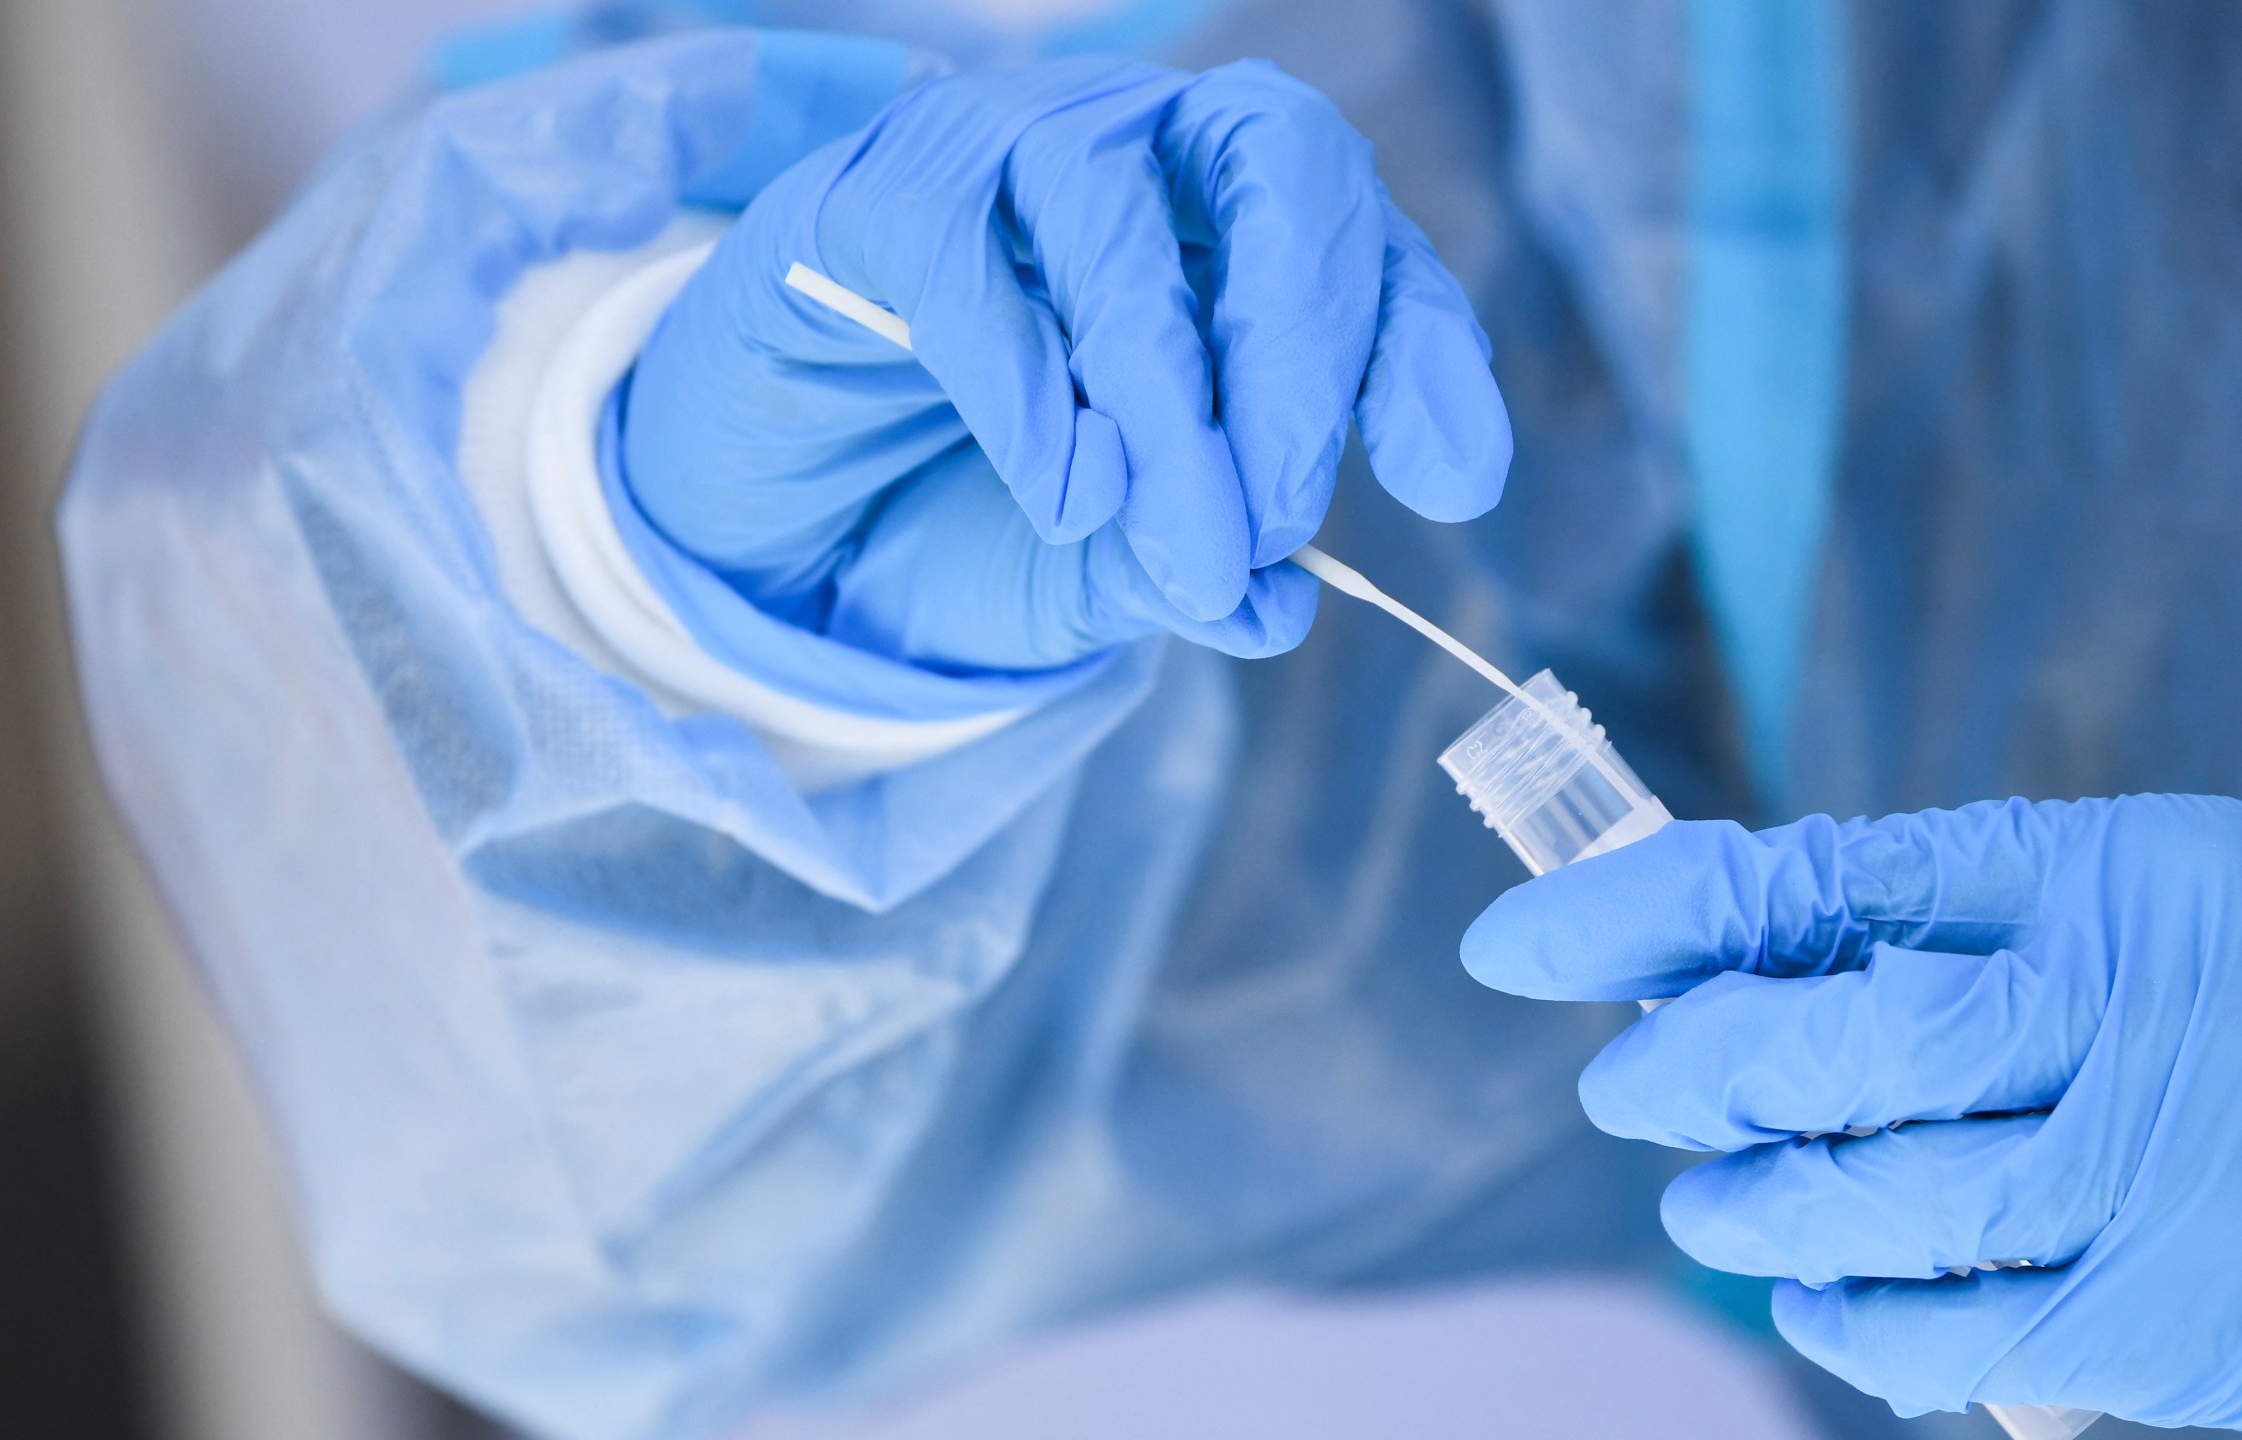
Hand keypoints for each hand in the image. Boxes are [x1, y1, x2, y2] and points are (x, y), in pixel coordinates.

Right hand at [622, 56, 1509, 672]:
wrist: (790, 523)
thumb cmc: (979, 510)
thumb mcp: (1110, 571)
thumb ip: (1195, 574)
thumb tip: (1279, 605)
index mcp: (1235, 228)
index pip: (1367, 243)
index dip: (1418, 349)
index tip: (1451, 483)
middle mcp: (1141, 154)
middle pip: (1274, 157)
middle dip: (1300, 340)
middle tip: (1283, 514)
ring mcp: (1003, 152)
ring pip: (1114, 203)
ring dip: (1161, 383)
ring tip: (1172, 532)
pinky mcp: (871, 196)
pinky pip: (958, 246)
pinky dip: (1024, 376)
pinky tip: (1062, 488)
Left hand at [1460, 795, 2241, 1432]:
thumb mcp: (2132, 883)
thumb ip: (1934, 908)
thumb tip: (1708, 951)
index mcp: (2101, 881)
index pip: (1820, 885)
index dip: (1643, 914)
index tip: (1518, 941)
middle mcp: (2122, 1024)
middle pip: (1831, 1053)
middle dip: (1686, 1075)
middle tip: (1627, 1088)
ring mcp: (2145, 1184)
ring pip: (1869, 1205)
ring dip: (1746, 1205)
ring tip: (1708, 1201)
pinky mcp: (2157, 1325)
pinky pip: (1947, 1337)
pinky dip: (1847, 1319)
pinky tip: (1809, 1295)